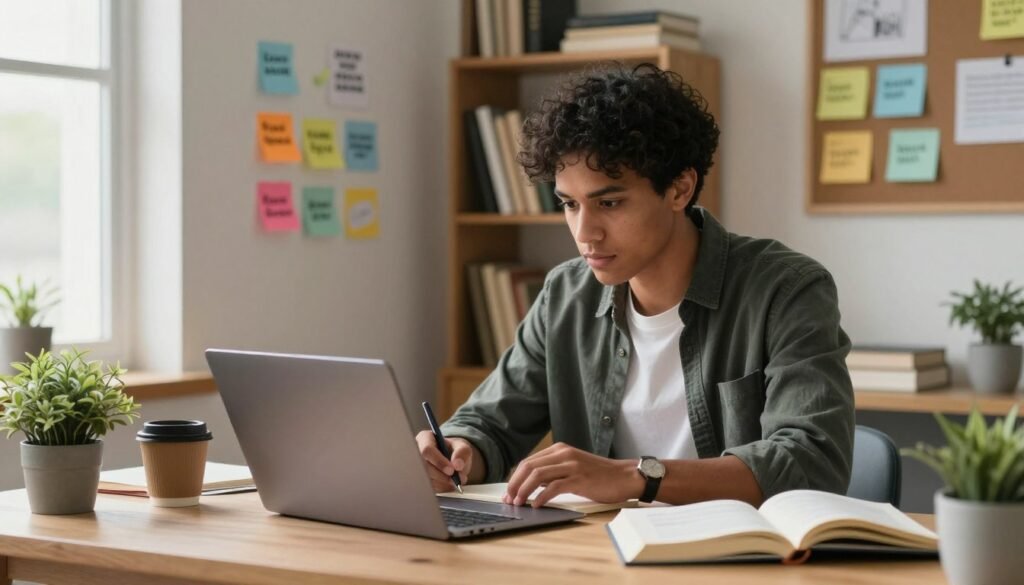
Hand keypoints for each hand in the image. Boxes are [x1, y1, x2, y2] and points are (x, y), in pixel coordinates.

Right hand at [415, 430, 473, 492]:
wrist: (452, 461)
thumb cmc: (454, 450)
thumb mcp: (462, 447)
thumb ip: (462, 452)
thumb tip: (457, 465)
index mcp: (425, 438)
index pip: (427, 450)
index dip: (439, 461)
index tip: (451, 470)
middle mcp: (416, 452)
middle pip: (424, 467)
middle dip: (441, 475)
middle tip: (456, 480)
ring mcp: (415, 467)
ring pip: (425, 479)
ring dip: (442, 483)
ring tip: (454, 481)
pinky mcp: (418, 479)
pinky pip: (427, 487)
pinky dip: (440, 488)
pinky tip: (447, 484)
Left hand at [503, 442, 642, 507]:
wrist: (625, 477)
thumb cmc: (600, 476)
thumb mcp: (572, 468)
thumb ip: (553, 472)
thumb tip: (530, 484)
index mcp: (560, 450)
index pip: (528, 462)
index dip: (515, 477)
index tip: (508, 491)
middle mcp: (564, 454)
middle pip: (529, 467)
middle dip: (515, 484)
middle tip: (509, 499)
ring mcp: (572, 465)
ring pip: (538, 475)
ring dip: (524, 490)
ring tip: (518, 503)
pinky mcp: (580, 479)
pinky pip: (554, 487)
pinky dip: (541, 496)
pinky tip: (536, 505)